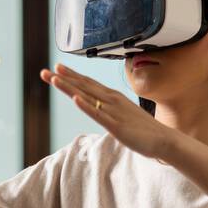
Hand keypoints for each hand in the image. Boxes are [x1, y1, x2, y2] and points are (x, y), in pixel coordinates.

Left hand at [41, 63, 173, 160]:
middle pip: (83, 86)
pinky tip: (75, 99)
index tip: (56, 68)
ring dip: (69, 87)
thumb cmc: (143, 128)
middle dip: (63, 78)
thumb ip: (110, 109)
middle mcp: (111, 100)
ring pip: (87, 97)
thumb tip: (100, 107)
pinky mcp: (116, 126)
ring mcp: (113, 112)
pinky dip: (86, 106)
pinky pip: (98, 114)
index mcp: (112, 97)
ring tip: (54, 78)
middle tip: (44, 72)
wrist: (163, 139)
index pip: (88, 83)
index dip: (71, 76)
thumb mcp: (123, 114)